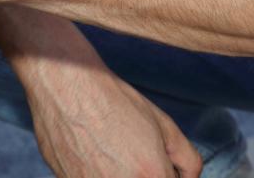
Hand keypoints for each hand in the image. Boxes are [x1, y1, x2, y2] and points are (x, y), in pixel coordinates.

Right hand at [25, 59, 201, 177]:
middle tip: (132, 154)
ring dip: (116, 173)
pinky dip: (92, 172)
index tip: (155, 163)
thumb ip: (187, 160)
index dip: (164, 173)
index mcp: (151, 174)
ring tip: (108, 150)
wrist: (66, 84)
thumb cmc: (113, 100)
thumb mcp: (164, 125)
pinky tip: (89, 149)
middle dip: (143, 173)